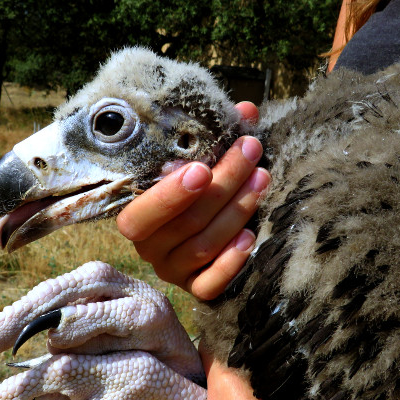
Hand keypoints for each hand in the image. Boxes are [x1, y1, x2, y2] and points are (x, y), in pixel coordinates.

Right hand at [117, 102, 269, 299]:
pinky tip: (250, 237)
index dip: (170, 195)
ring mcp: (172, 270)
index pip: (142, 213)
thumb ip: (218, 138)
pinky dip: (230, 262)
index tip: (202, 168)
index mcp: (138, 215)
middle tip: (250, 151)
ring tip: (262, 180)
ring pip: (203, 246)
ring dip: (236, 211)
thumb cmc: (200, 189)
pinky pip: (209, 285)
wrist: (207, 233)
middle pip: (186, 222)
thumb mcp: (204, 162)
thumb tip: (245, 110)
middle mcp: (150, 247)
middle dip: (223, 184)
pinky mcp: (195, 289)